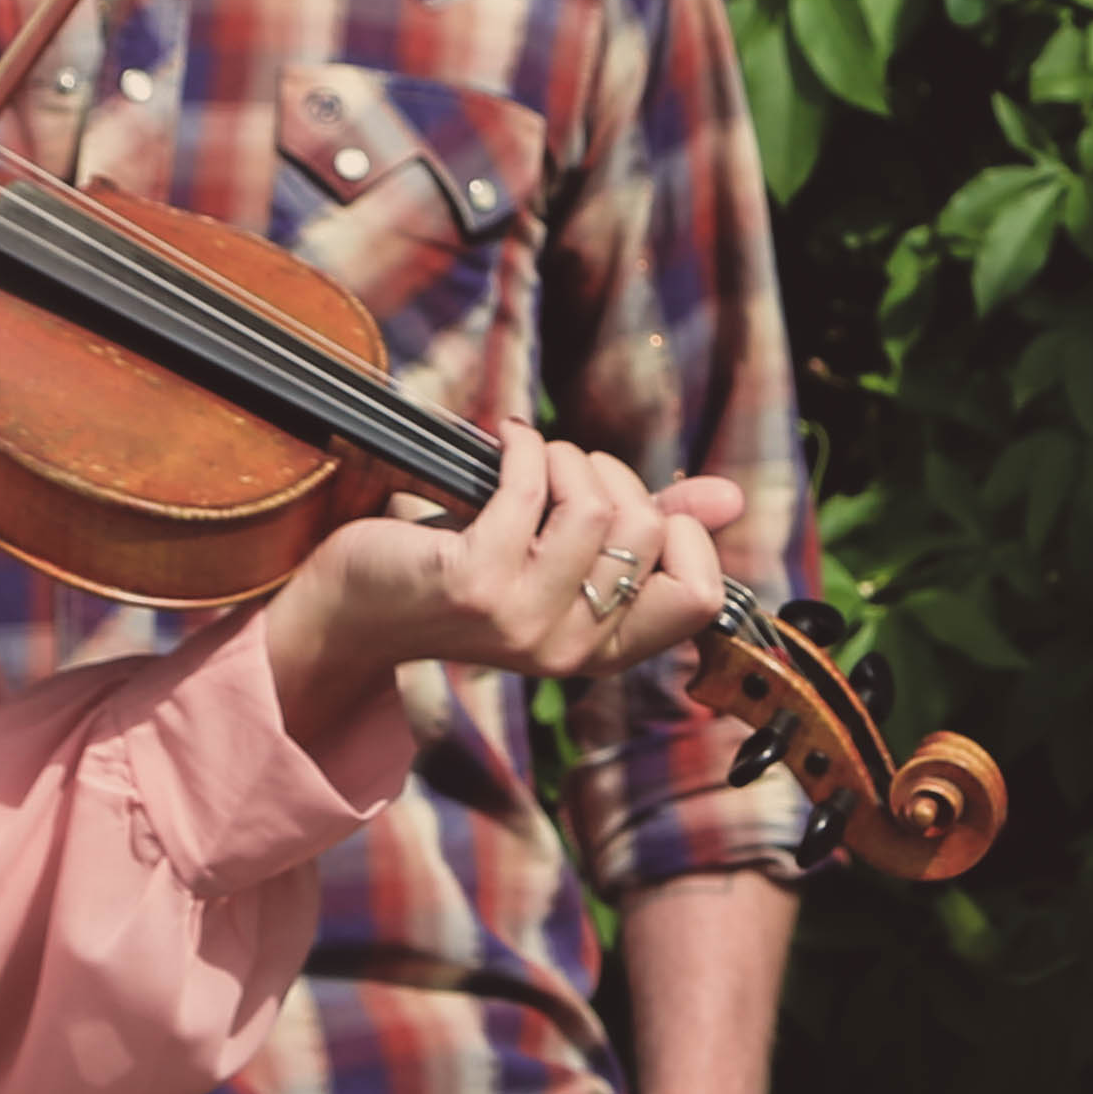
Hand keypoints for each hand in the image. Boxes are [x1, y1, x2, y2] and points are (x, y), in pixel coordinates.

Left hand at [258, 428, 741, 733]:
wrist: (361, 606)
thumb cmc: (468, 567)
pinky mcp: (477, 582)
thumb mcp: (566, 554)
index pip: (702, 597)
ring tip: (533, 462)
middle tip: (565, 477)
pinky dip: (525, 447)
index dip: (681, 534)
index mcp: (603, 649)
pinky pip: (535, 487)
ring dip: (566, 458)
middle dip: (612, 476)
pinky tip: (507, 444)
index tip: (632, 509)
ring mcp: (524, 620)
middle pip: (649, 531)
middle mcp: (570, 648)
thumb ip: (649, 528)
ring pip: (599, 507)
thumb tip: (731, 497)